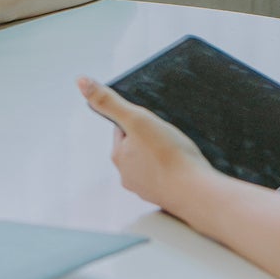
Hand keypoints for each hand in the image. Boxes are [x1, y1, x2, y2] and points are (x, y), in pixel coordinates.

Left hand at [76, 77, 214, 214]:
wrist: (197, 192)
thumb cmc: (169, 156)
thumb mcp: (137, 119)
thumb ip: (109, 101)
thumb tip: (82, 82)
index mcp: (118, 156)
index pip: (122, 128)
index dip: (139, 119)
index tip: (154, 121)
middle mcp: (128, 175)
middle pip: (138, 145)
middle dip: (151, 137)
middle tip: (169, 135)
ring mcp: (147, 188)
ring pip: (152, 161)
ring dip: (163, 154)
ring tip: (178, 150)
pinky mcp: (166, 196)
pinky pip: (168, 176)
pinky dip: (175, 169)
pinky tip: (185, 165)